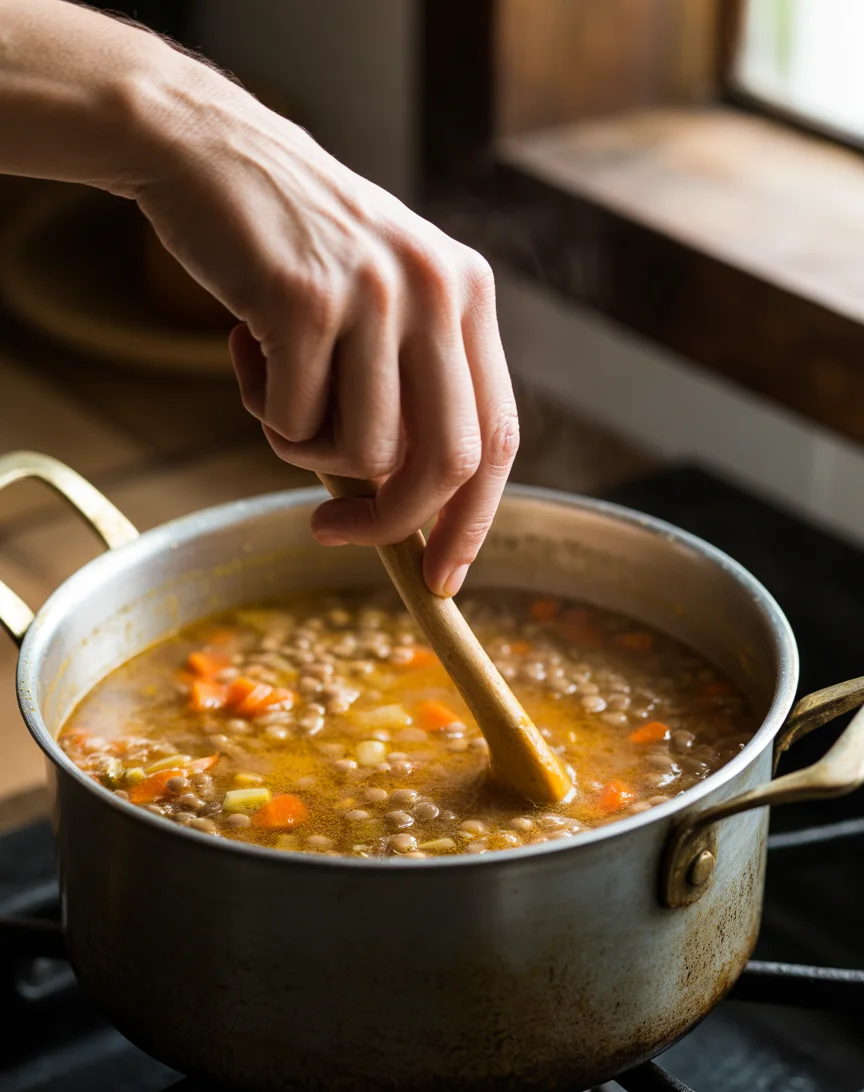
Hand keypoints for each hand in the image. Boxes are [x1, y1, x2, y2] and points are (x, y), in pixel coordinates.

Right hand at [136, 72, 518, 597]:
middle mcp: (437, 291)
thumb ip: (406, 390)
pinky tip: (246, 347)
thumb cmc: (291, 248)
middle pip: (446, 463)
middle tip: (333, 534)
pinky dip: (265, 411)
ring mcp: (375, 294)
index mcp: (468, 294)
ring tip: (275, 383)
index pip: (498, 436)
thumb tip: (410, 513)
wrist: (206, 151)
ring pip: (362, 451)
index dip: (475, 520)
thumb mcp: (378, 303)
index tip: (441, 578)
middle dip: (393, 523)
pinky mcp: (306, 301)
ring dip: (305, 449)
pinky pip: (295, 422)